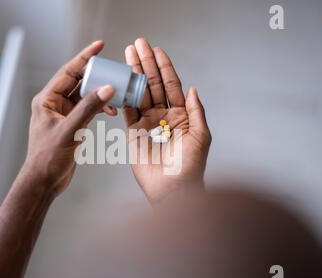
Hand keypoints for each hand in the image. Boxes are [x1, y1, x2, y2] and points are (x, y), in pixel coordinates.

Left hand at [23, 41, 114, 195]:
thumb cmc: (48, 157)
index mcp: (47, 100)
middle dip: (96, 76)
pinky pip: (87, 110)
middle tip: (114, 71)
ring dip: (100, 94)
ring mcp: (63, 115)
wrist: (44, 180)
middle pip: (78, 82)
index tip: (99, 45)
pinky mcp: (71, 125)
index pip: (68, 72)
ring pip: (85, 96)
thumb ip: (88, 109)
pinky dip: (99, 108)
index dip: (84, 57)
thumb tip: (107, 89)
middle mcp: (54, 104)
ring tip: (116, 94)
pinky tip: (110, 110)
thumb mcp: (69, 131)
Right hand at [123, 38, 210, 203]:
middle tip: (138, 44)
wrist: (173, 189)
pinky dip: (124, 95)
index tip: (157, 50)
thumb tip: (193, 89)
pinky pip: (127, 110)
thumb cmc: (190, 165)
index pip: (171, 86)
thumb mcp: (201, 135)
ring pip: (139, 93)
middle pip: (153, 85)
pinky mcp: (133, 132)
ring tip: (128, 54)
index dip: (165, 67)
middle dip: (146, 64)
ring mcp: (147, 123)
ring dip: (133, 74)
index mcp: (181, 115)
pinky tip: (120, 79)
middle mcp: (163, 116)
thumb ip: (196, 111)